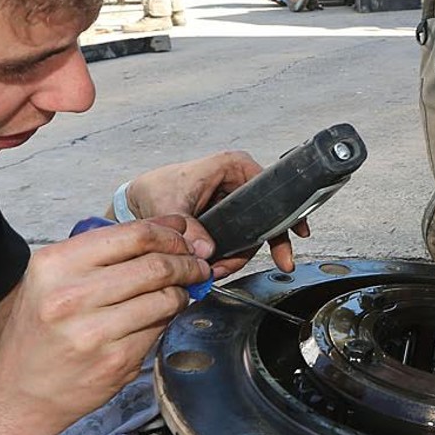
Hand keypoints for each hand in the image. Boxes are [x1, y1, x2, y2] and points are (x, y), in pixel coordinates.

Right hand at [0, 218, 206, 434]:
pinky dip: (168, 320)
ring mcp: (94, 331)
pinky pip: (160, 328)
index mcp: (56, 264)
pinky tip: (159, 318)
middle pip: (156, 264)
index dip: (170, 235)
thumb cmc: (41, 331)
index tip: (183, 240)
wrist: (19, 393)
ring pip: (166, 297)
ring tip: (180, 292)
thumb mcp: (56, 279)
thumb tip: (173, 227)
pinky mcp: (115, 361)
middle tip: (195, 266)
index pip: (134, 234)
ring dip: (183, 292)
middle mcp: (71, 295)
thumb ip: (109, 251)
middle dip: (187, 263)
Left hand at [122, 151, 308, 274]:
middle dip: (265, 243)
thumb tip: (206, 249)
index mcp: (232, 166)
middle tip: (282, 261)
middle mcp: (237, 182)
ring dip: (240, 256)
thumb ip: (188, 228)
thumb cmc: (155, 189)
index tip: (297, 230)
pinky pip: (239, 241)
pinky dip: (231, 257)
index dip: (287, 209)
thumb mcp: (170, 206)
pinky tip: (218, 266)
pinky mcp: (226, 221)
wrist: (138, 203)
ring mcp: (234, 203)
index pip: (271, 186)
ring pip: (253, 233)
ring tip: (220, 268)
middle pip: (266, 215)